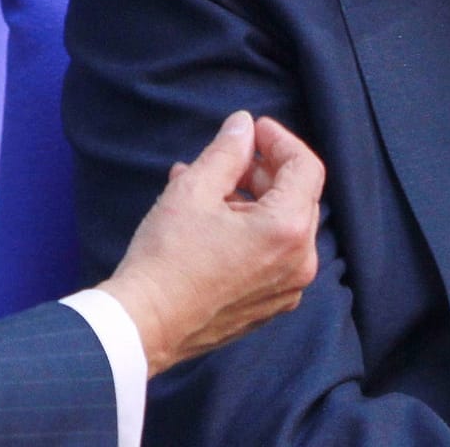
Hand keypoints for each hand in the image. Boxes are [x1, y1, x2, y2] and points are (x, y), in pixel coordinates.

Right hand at [96, 110, 324, 376]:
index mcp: (288, 230)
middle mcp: (299, 262)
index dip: (280, 140)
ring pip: (282, 227)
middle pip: (298, 197)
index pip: (305, 167)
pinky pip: (271, 255)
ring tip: (207, 185)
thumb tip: (244, 125)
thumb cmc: (167, 257)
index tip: (253, 129)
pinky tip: (210, 220)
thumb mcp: (194, 189)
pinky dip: (250, 231)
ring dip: (252, 199)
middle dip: (265, 170)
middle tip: (229, 156)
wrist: (145, 325)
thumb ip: (227, 151)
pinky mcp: (268, 306)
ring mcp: (286, 289)